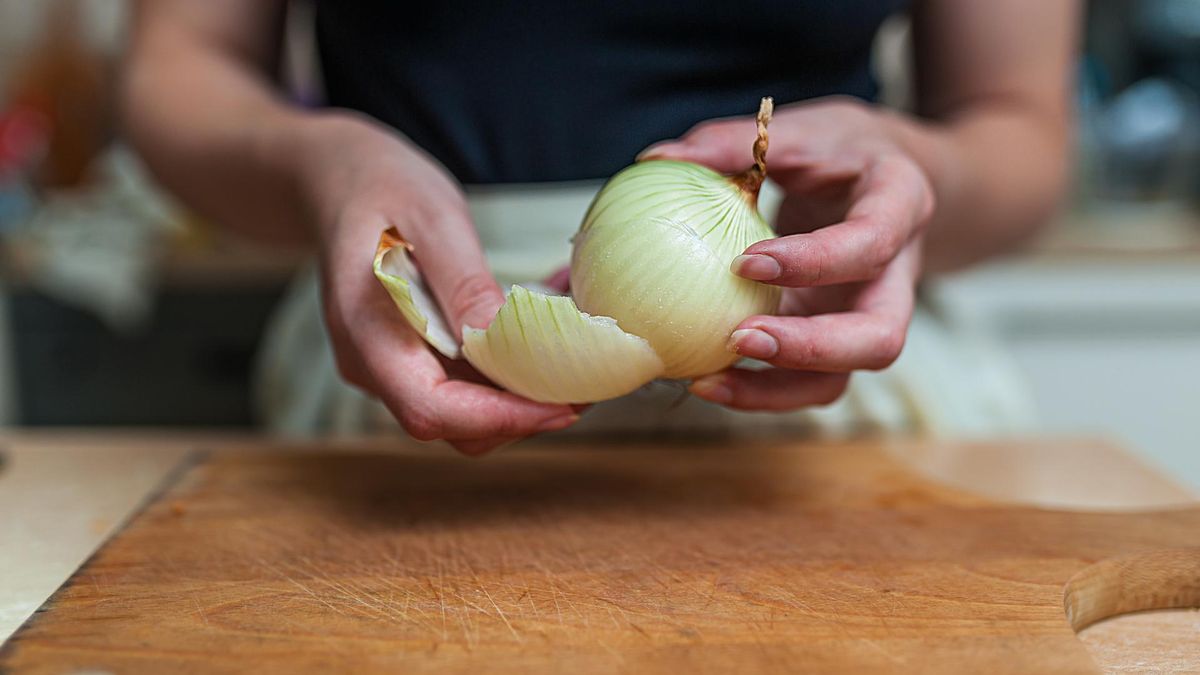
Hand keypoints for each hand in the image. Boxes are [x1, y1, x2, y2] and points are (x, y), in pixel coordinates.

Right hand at [299, 113, 577, 452]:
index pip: (431, 408)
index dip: (501, 417)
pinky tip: (546, 337)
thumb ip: (463, 282)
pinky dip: (510, 370)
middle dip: (524, 413)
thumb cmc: (381, 184)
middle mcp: (373, 364)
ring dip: (524, 395)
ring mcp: (390, 366)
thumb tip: (501, 338)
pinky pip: (465, 383)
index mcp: (366, 331)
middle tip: (587, 381)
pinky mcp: (412, 357)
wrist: (337, 178)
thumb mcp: (430, 216)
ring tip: (577, 357)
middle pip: (454, 423)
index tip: (565, 404)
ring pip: (465, 412)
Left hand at [640, 98, 933, 410]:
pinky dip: (760, 390)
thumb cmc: (841, 151)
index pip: (871, 244)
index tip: (746, 262)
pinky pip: (808, 383)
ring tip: (707, 381)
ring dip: (777, 390)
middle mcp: (897, 277)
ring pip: (844, 378)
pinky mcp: (837, 343)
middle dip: (809, 350)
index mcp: (901, 206)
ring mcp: (869, 318)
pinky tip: (705, 379)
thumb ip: (735, 142)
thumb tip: (655, 159)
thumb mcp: (801, 130)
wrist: (891, 179)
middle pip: (879, 339)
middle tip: (738, 338)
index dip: (816, 261)